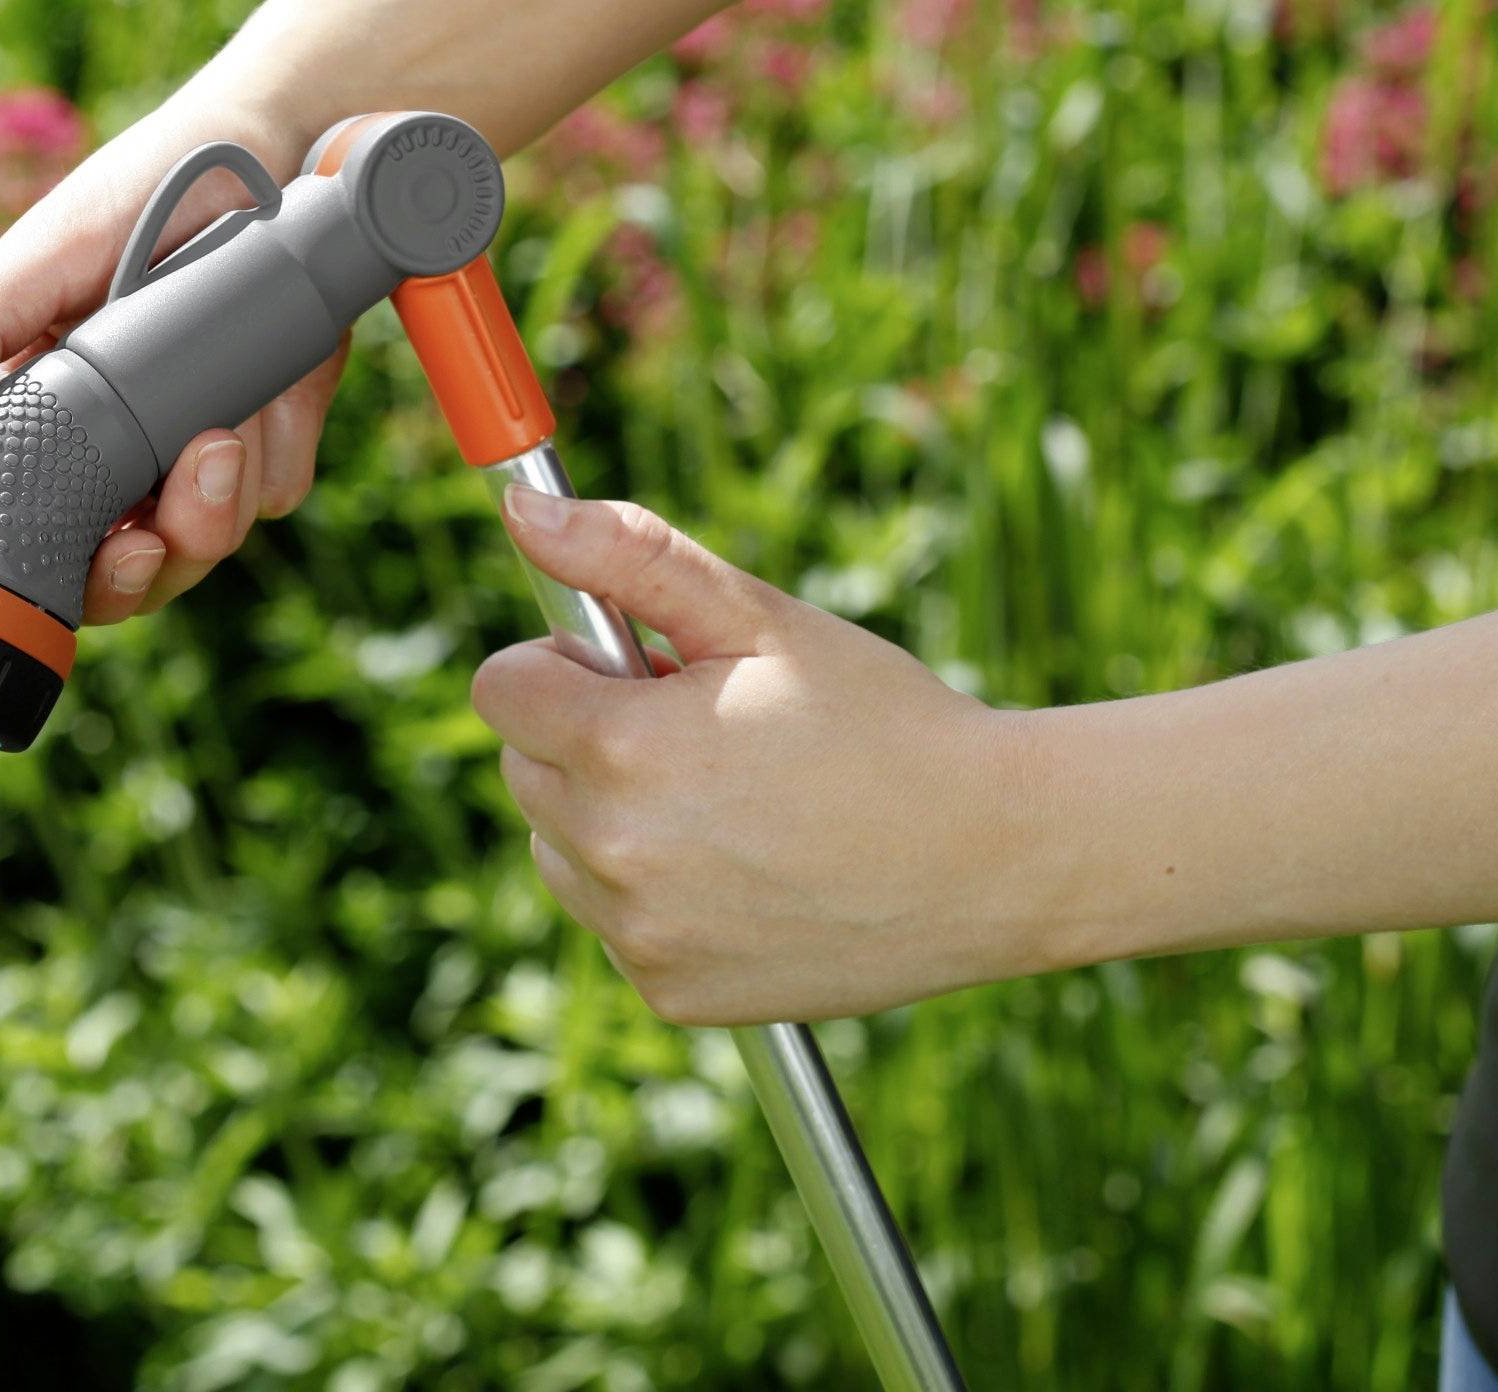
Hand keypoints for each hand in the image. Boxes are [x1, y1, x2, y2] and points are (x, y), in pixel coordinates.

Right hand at [0, 97, 348, 623]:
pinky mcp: (269, 431)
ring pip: (209, 541)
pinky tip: (273, 388)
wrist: (277, 150)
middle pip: (134, 572)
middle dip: (165, 554)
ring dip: (223, 501)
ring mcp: (193, 446)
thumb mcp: (48, 245)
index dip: (78, 575)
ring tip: (231, 424)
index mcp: (43, 418)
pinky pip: (277, 487)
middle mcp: (116, 448)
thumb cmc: (144, 187)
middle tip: (172, 514)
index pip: (41, 541)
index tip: (117, 550)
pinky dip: (278, 448)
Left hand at [470, 487, 1052, 1024]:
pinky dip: (655, 896)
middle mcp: (614, 852)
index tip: (639, 668)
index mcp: (621, 748)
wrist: (996, 857)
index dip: (565, 665)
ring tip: (733, 804)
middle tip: (708, 735)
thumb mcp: (758, 618)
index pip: (501, 689)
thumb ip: (626, 556)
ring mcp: (640, 933)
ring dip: (610, 820)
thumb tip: (519, 506)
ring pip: (559, 850)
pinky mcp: (672, 992)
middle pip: (524, 768)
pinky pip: (615, 923)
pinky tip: (749, 873)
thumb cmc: (879, 719)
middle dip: (589, 738)